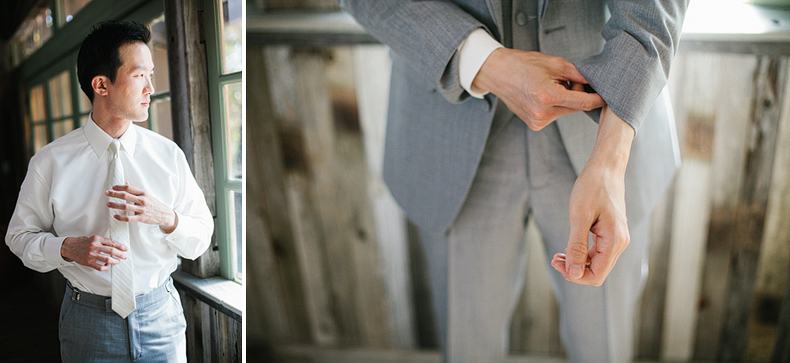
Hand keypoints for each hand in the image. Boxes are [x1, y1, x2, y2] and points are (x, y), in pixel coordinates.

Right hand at [61, 235, 127, 270]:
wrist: (69, 246)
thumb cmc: (82, 242)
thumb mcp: (93, 237)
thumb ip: (102, 241)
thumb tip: (114, 245)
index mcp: (96, 239)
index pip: (112, 242)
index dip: (120, 246)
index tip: (125, 249)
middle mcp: (94, 246)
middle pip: (111, 251)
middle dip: (120, 254)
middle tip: (124, 256)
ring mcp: (91, 255)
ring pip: (107, 259)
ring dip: (115, 261)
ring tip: (118, 261)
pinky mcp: (88, 262)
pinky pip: (100, 267)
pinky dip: (106, 267)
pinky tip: (107, 266)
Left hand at [106, 182, 177, 233]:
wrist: (165, 214)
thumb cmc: (154, 204)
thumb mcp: (147, 195)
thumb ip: (135, 190)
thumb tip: (126, 183)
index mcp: (143, 193)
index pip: (129, 188)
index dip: (120, 187)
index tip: (113, 187)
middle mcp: (142, 200)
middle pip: (126, 196)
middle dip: (115, 194)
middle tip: (107, 193)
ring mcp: (142, 209)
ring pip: (126, 206)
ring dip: (115, 205)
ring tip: (108, 204)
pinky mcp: (142, 218)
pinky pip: (129, 218)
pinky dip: (121, 217)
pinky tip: (115, 216)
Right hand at [473, 48, 605, 130]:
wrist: (498, 73)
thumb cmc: (524, 65)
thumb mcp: (555, 63)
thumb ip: (578, 75)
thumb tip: (596, 83)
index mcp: (548, 96)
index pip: (584, 103)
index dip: (598, 99)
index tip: (608, 96)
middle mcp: (542, 113)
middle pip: (576, 108)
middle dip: (579, 95)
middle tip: (569, 81)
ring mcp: (537, 121)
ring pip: (566, 112)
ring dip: (567, 101)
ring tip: (551, 87)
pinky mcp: (534, 125)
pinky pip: (555, 115)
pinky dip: (556, 106)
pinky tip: (544, 96)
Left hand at [550, 106, 633, 285]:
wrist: (605, 167)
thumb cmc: (592, 187)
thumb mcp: (579, 217)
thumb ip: (577, 247)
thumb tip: (574, 273)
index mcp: (614, 241)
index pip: (596, 275)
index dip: (575, 275)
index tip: (556, 262)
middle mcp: (620, 243)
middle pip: (597, 272)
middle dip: (575, 270)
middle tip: (554, 258)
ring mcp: (617, 239)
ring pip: (597, 264)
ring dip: (577, 263)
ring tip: (557, 255)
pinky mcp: (611, 233)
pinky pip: (598, 253)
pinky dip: (582, 254)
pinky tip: (568, 249)